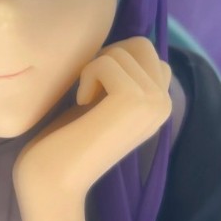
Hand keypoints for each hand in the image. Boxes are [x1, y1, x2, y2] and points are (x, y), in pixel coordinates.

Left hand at [13, 37, 171, 220]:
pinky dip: (86, 77)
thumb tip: (118, 39)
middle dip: (108, 57)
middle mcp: (165, 102)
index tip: (97, 91)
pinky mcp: (135, 100)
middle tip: (91, 90)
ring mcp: (154, 101)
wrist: (55, 181)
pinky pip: (106, 61)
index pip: (146, 51)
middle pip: (140, 43)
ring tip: (86, 103)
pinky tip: (82, 105)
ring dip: (93, 69)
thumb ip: (119, 75)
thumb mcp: (101, 100)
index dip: (114, 59)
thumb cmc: (67, 139)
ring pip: (121, 50)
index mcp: (161, 103)